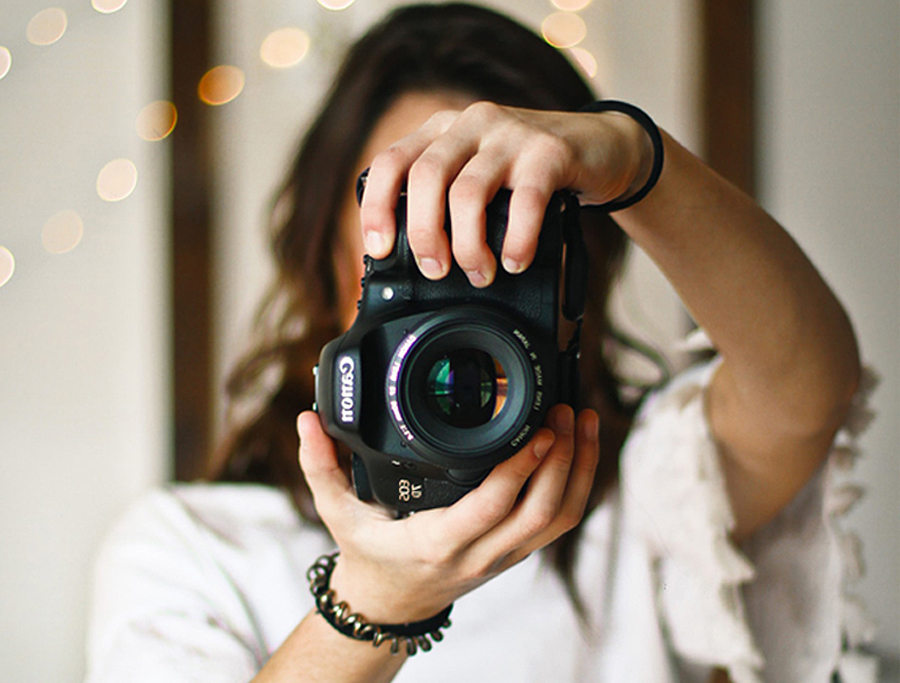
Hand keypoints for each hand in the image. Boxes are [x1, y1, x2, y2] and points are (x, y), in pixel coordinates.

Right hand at [297, 404, 599, 623]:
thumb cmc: (368, 555)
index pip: (491, 507)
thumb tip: (307, 420)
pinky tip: (581, 448)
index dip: (521, 469)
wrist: (389, 604)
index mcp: (437, 541)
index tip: (539, 430)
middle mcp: (479, 553)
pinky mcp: (516, 551)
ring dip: (580, 471)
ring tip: (585, 422)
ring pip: (560, 520)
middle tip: (568, 411)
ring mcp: (503, 555)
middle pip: (542, 513)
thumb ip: (319, 466)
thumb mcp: (336, 512)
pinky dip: (577, 485)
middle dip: (563, 461)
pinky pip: (559, 523)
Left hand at [359, 101, 649, 286]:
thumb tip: (416, 261)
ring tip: (480, 273)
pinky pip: (524, 201)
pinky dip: (517, 240)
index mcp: (442, 131)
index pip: (391, 162)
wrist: (600, 148)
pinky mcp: (550, 151)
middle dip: (424, 234)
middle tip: (436, 270)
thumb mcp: (478, 178)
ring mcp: (510, 135)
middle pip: (425, 177)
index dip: (377, 208)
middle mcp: (470, 125)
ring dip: (468, 246)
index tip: (380, 249)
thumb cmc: (529, 174)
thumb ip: (447, 202)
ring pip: (468, 192)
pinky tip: (516, 261)